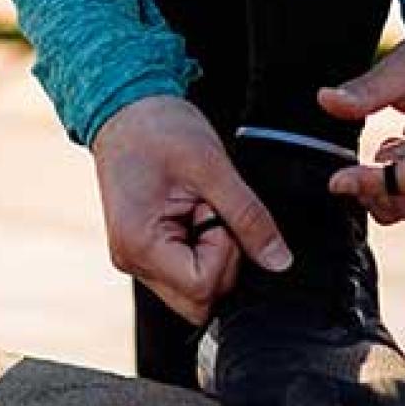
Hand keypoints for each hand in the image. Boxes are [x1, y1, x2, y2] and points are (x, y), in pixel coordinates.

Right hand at [91, 96, 293, 324]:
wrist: (124, 106)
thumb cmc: (158, 128)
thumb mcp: (212, 168)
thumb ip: (249, 218)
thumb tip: (280, 261)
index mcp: (139, 244)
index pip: (203, 287)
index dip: (225, 252)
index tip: (215, 210)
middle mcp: (130, 260)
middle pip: (198, 299)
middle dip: (220, 260)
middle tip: (209, 210)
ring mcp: (134, 257)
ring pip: (193, 289)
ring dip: (209, 254)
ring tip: (196, 208)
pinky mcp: (143, 249)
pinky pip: (183, 271)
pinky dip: (198, 249)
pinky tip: (189, 214)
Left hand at [319, 32, 404, 224]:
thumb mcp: (402, 67)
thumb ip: (366, 90)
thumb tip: (326, 100)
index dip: (372, 182)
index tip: (336, 179)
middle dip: (378, 188)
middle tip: (356, 160)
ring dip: (388, 185)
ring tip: (392, 142)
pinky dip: (399, 185)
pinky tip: (402, 151)